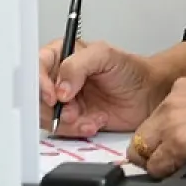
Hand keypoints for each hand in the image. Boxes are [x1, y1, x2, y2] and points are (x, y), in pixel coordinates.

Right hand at [39, 39, 167, 137]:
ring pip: (48, 116)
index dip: (39, 83)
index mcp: (62, 55)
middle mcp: (59, 78)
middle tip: (72, 111)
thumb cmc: (130, 70)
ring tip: (87, 118)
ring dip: (67, 122)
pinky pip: (64, 130)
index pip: (37, 66)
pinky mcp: (74, 119)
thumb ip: (78, 65)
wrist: (149, 95)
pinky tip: (94, 123)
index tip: (52, 96)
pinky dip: (77, 130)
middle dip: (53, 108)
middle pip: (37, 95)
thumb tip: (60, 87)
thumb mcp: (105, 55)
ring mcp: (66, 101)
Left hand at [125, 78, 185, 177]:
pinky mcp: (179, 139)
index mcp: (183, 87)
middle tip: (165, 165)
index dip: (160, 136)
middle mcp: (173, 98)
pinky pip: (157, 164)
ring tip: (172, 170)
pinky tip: (178, 174)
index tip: (167, 148)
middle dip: (151, 151)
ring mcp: (173, 118)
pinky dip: (164, 173)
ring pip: (144, 149)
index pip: (155, 116)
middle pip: (143, 132)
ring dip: (156, 163)